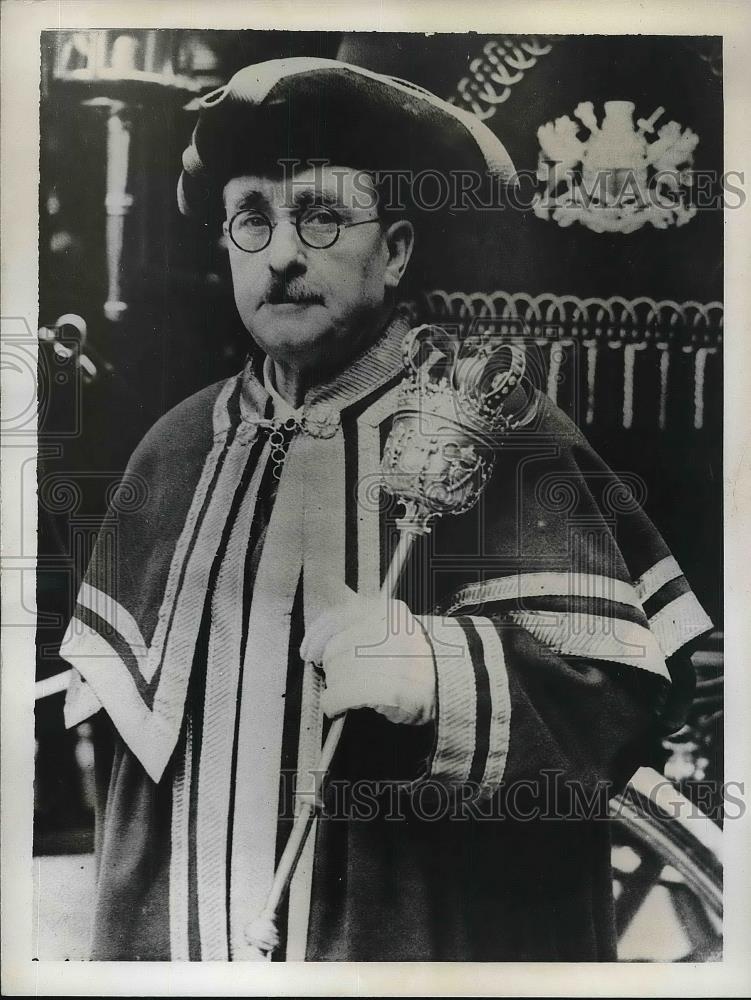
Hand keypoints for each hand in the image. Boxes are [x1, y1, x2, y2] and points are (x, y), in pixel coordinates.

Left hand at [301, 588, 435, 725]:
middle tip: (340, 677)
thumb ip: (360, 605)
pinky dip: (333, 702)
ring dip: (335, 685)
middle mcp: (387, 631)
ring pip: (337, 673)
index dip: (317, 636)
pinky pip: (342, 695)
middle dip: (332, 667)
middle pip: (335, 649)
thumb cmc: (414, 653)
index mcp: (386, 611)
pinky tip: (336, 706)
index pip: (338, 617)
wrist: (448, 682)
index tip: (309, 651)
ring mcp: (389, 660)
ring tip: (346, 692)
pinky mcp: (387, 689)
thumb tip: (328, 581)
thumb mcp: (391, 620)